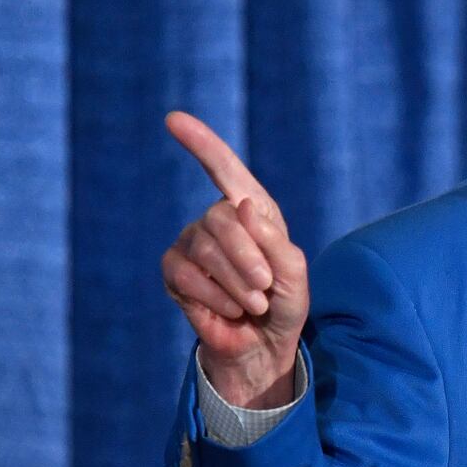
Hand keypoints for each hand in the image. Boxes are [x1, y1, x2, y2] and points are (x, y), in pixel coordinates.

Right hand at [161, 111, 308, 407]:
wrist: (264, 347)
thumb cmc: (284, 305)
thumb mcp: (294, 273)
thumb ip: (274, 240)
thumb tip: (240, 205)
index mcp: (252, 210)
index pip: (224, 169)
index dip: (201, 143)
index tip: (173, 119)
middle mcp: (217, 220)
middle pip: (221, 219)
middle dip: (247, 258)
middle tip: (264, 290)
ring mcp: (191, 244)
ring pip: (204, 248)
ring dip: (236, 283)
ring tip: (254, 304)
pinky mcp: (174, 272)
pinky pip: (186, 276)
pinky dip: (214, 297)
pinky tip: (230, 311)